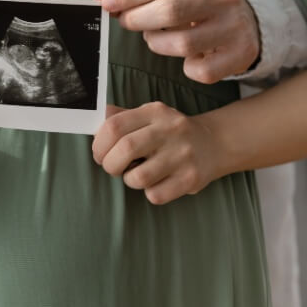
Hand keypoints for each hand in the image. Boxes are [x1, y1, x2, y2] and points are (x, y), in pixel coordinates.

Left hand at [92, 103, 223, 204]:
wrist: (214, 143)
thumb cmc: (171, 132)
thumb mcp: (148, 115)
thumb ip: (120, 117)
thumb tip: (93, 123)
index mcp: (155, 112)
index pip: (114, 125)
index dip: (99, 144)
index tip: (100, 152)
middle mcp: (170, 130)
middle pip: (124, 149)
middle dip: (109, 164)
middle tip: (112, 166)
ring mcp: (182, 155)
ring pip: (138, 177)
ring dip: (129, 180)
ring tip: (136, 174)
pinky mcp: (190, 178)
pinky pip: (155, 194)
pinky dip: (149, 192)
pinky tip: (156, 182)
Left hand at [99, 0, 259, 82]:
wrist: (247, 21)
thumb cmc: (199, 0)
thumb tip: (103, 0)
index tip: (106, 2)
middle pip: (169, 11)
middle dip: (137, 19)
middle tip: (125, 21)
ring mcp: (235, 25)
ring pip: (181, 43)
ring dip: (156, 43)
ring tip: (154, 37)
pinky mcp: (240, 54)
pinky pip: (199, 70)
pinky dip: (185, 67)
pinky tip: (186, 56)